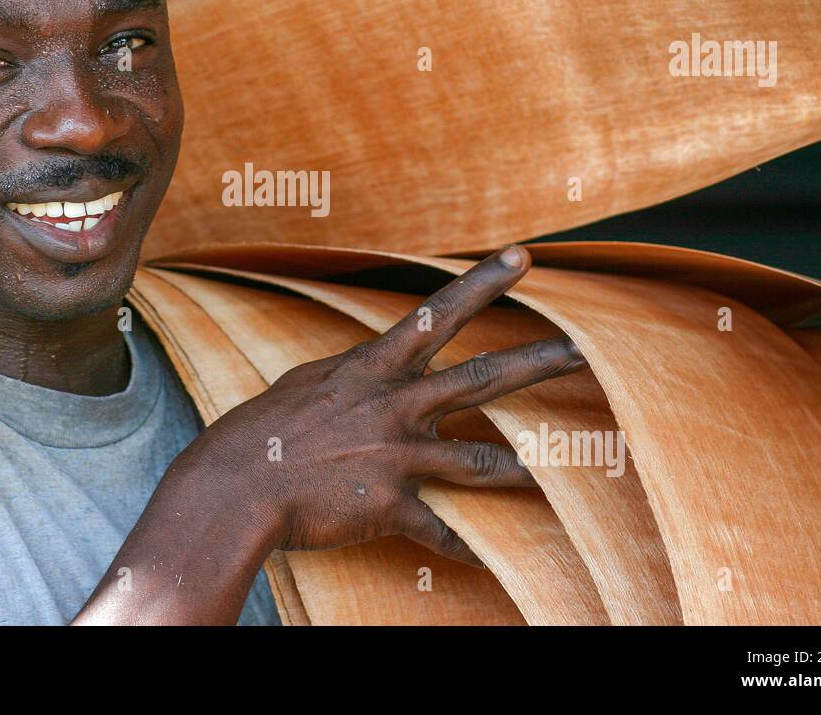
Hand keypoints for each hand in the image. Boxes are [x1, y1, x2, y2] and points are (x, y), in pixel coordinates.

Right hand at [199, 245, 585, 566]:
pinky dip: (465, 549)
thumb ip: (348, 375)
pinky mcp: (392, 504)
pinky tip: (490, 562)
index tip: (523, 257)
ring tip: (562, 471)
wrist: (236, 485)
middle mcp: (397, 405)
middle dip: (538, 364)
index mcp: (374, 368)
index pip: (437, 314)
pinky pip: (441, 531)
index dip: (484, 283)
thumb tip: (362, 370)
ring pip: (481, 461)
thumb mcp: (305, 384)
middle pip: (483, 379)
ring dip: (526, 468)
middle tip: (585, 351)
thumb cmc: (261, 431)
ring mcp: (399, 455)